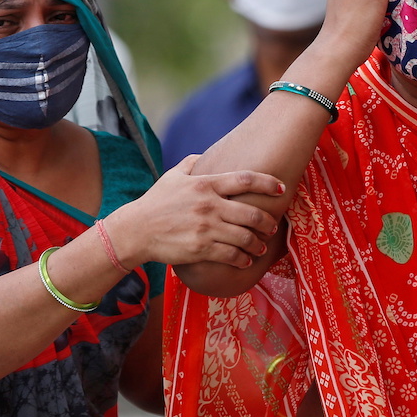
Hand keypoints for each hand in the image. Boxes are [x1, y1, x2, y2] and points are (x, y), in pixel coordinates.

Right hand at [105, 155, 285, 269]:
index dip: (268, 183)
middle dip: (267, 221)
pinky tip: (245, 260)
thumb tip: (202, 156)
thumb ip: (191, 164)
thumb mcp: (172, 176)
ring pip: (245, 237)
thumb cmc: (155, 202)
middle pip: (252, 213)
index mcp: (206, 184)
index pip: (245, 180)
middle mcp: (209, 205)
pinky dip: (242, 259)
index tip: (281, 188)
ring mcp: (206, 228)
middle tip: (272, 226)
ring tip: (261, 246)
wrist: (135, 230)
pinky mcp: (201, 249)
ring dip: (258, 244)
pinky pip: (231, 255)